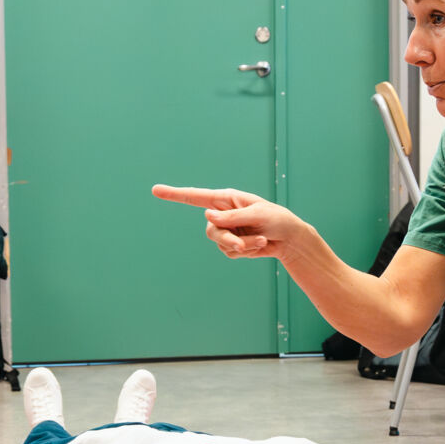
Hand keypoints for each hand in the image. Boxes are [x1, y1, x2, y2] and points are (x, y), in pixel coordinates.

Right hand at [151, 184, 304, 260]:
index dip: (175, 194)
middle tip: (243, 244)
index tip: (155, 190)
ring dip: (243, 246)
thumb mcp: (258, 215)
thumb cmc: (277, 219)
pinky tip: (260, 245)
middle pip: (211, 230)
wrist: (289, 238)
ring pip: (220, 244)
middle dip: (228, 239)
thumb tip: (207, 217)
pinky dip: (246, 251)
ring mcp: (226, 230)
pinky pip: (230, 253)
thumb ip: (233, 217)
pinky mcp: (232, 244)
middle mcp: (222, 214)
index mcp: (226, 199)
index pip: (196, 197)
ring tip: (262, 240)